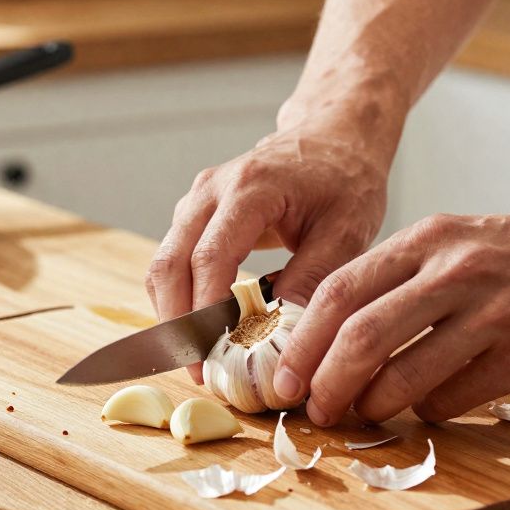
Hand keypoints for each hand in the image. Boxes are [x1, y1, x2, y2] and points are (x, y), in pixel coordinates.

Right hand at [145, 107, 393, 382]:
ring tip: (199, 360)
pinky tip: (203, 332)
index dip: (205, 313)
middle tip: (198, 371)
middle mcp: (210, 190)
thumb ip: (312, 280)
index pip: (209, 257)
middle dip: (178, 323)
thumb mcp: (346, 231)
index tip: (213, 359)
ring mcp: (197, 200)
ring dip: (174, 314)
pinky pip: (173, 260)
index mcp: (249, 188)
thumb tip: (284, 339)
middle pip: (170, 263)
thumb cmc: (345, 181)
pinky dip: (181, 298)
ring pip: (163, 264)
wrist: (332, 137)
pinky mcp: (195, 213)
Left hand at [271, 205, 509, 424]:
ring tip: (365, 413)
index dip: (302, 340)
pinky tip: (431, 407)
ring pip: (405, 375)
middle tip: (314, 409)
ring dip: (374, 405)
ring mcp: (494, 312)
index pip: (341, 290)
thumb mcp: (461, 242)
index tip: (283, 376)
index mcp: (429, 239)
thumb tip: (335, 337)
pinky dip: (430, 411)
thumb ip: (404, 279)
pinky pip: (455, 397)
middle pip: (361, 336)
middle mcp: (456, 270)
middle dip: (325, 383)